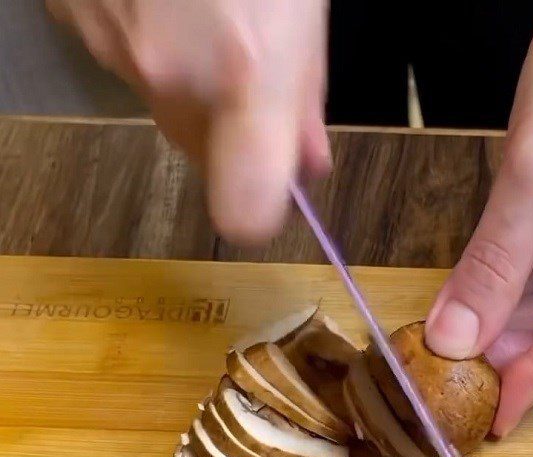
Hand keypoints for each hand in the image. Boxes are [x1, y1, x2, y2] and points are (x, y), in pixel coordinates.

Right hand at [47, 0, 329, 243]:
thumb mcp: (304, 9)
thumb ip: (307, 97)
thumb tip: (309, 164)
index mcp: (247, 74)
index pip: (245, 210)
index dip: (258, 209)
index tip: (273, 190)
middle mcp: (170, 75)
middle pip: (201, 151)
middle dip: (227, 125)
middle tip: (248, 62)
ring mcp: (112, 44)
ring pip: (161, 102)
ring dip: (186, 76)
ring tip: (204, 6)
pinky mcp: (73, 17)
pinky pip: (124, 59)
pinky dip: (148, 38)